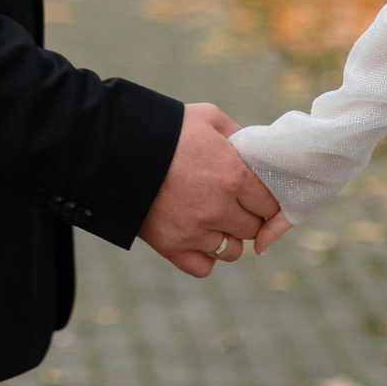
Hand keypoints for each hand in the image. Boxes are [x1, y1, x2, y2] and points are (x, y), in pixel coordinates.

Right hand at [140, 103, 281, 278]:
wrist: (117, 149)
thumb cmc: (166, 129)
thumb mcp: (208, 118)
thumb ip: (238, 135)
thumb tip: (256, 151)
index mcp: (234, 176)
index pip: (270, 204)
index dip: (263, 199)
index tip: (253, 195)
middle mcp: (219, 209)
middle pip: (253, 229)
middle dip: (246, 216)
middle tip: (231, 204)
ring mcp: (196, 231)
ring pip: (232, 251)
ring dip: (227, 238)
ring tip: (212, 221)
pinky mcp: (172, 247)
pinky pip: (204, 267)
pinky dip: (204, 256)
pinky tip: (197, 238)